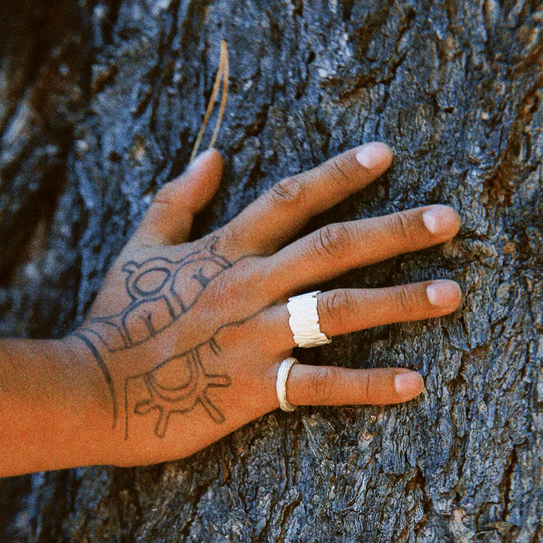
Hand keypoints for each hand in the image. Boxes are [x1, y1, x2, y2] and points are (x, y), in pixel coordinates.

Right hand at [65, 142, 460, 466]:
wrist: (90, 389)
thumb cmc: (115, 320)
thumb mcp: (140, 248)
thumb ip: (177, 200)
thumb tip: (213, 156)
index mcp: (223, 251)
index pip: (289, 200)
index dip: (338, 173)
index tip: (386, 154)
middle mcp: (248, 287)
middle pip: (331, 247)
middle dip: (394, 230)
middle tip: (449, 220)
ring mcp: (254, 337)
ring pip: (337, 311)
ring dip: (399, 301)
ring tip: (451, 294)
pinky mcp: (253, 389)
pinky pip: (319, 385)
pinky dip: (367, 386)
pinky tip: (413, 383)